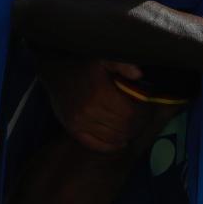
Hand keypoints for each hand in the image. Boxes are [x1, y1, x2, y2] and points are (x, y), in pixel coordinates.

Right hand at [39, 59, 165, 153]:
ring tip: (131, 125)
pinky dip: (111, 145)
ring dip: (126, 134)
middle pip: (123, 127)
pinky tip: (119, 140)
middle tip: (141, 118)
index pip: (130, 114)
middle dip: (137, 124)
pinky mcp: (73, 129)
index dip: (142, 113)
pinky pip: (96, 145)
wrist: (56, 72)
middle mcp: (88, 111)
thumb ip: (122, 64)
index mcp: (100, 93)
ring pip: (113, 138)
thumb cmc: (83, 65)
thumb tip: (138, 74)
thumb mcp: (104, 58)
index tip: (145, 108)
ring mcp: (79, 122)